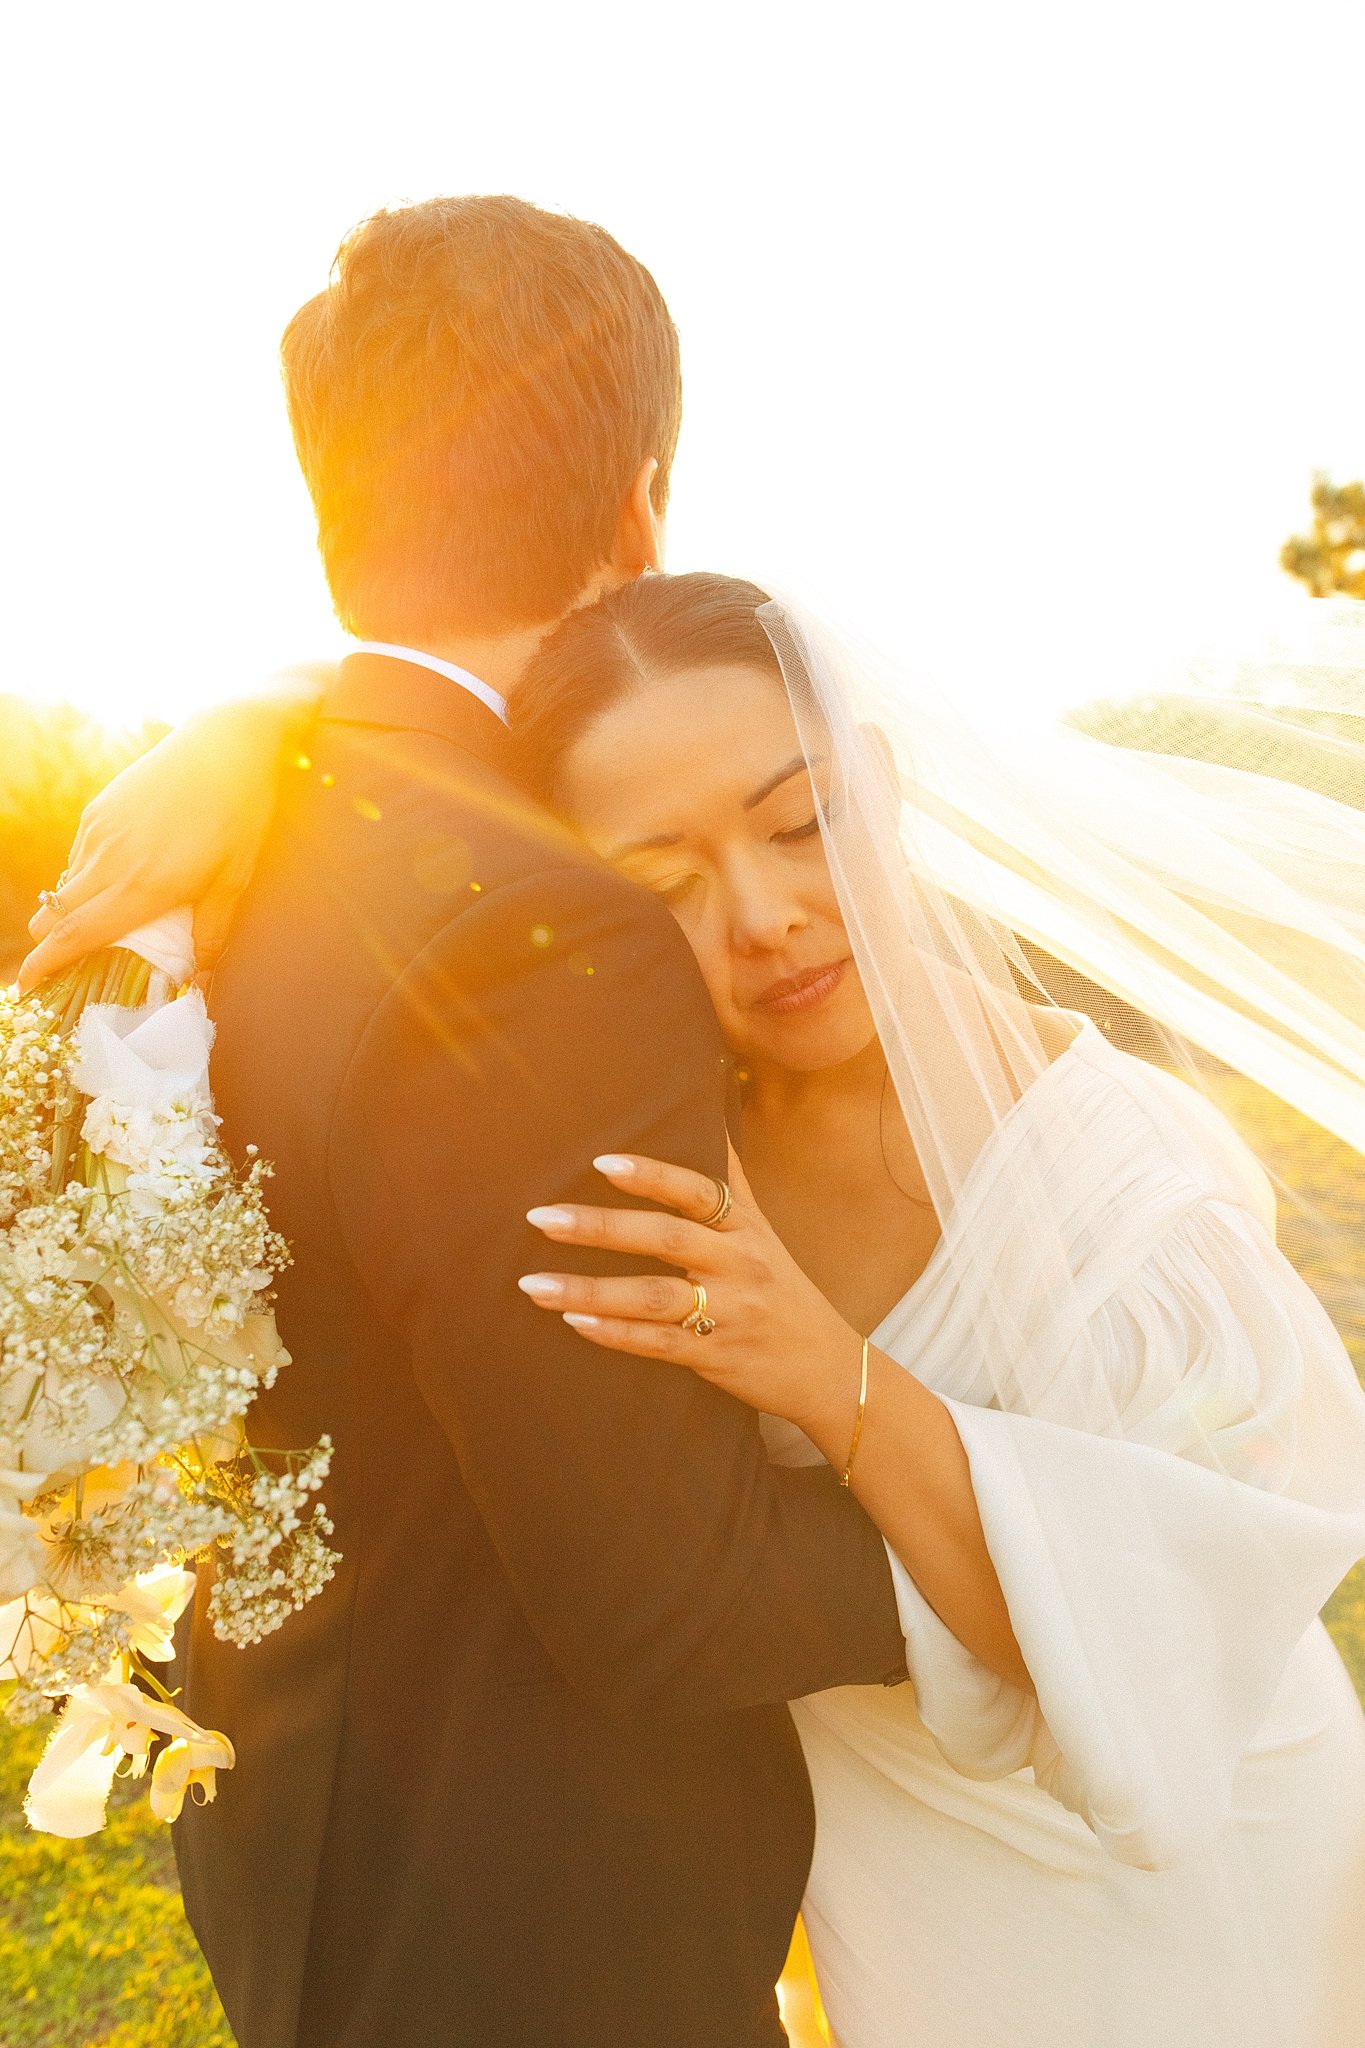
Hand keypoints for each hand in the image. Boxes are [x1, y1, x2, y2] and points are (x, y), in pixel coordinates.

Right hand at [19, 689, 316, 990]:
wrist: (224, 743)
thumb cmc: (237, 814)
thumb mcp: (234, 880)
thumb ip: (212, 933)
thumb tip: (202, 981)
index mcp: (141, 887)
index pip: (74, 935)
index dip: (44, 965)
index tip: (25, 988)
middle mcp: (109, 862)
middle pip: (55, 915)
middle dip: (47, 945)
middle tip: (60, 968)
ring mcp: (99, 832)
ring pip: (65, 886)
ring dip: (69, 912)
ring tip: (97, 924)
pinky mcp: (98, 810)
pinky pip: (78, 857)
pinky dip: (84, 880)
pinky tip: (113, 881)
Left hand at [520, 1143, 864, 1441]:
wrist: (826, 1368)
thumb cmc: (781, 1289)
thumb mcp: (764, 1230)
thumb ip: (730, 1179)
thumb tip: (710, 1106)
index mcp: (745, 1229)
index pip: (697, 1192)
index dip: (652, 1176)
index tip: (602, 1163)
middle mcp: (739, 1265)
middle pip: (666, 1239)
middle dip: (599, 1227)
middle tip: (539, 1218)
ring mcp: (727, 1313)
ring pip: (651, 1296)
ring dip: (588, 1289)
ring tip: (533, 1284)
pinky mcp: (714, 1357)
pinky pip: (656, 1344)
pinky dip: (614, 1334)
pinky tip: (574, 1322)